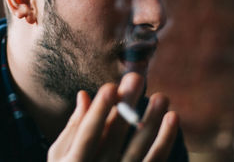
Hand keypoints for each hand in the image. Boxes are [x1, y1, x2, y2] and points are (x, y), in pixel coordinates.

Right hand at [47, 73, 179, 160]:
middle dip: (127, 107)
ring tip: (162, 97)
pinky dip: (165, 141)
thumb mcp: (60, 155)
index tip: (110, 87)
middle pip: (115, 138)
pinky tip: (173, 118)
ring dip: (152, 122)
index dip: (99, 112)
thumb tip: (83, 94)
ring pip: (139, 150)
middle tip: (137, 78)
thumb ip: (73, 128)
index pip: (87, 136)